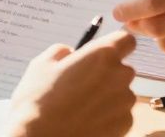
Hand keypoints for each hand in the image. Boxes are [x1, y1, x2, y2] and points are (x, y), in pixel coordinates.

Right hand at [8, 31, 136, 136]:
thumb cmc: (38, 103)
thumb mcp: (41, 65)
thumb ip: (61, 51)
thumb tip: (69, 52)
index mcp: (102, 54)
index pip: (126, 40)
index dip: (116, 46)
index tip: (104, 54)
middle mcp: (119, 75)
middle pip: (123, 69)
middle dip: (108, 75)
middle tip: (83, 86)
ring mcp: (125, 101)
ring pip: (121, 93)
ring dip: (108, 97)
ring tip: (82, 108)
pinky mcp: (126, 124)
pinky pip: (121, 114)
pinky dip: (109, 117)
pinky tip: (88, 121)